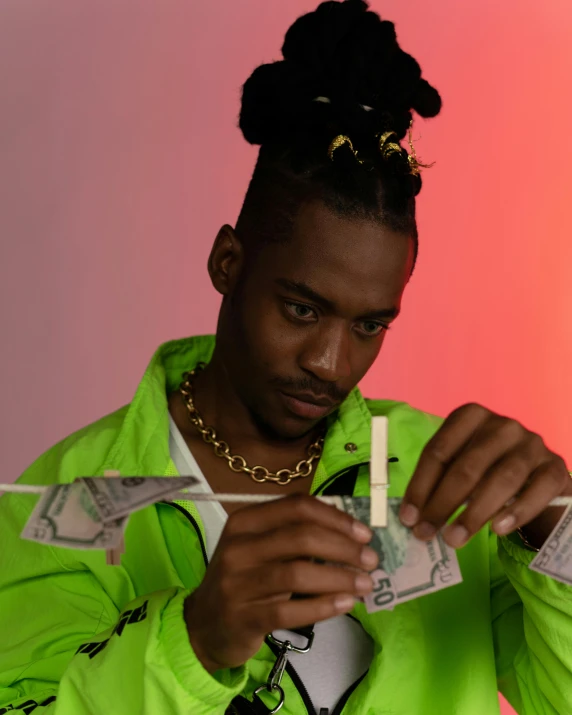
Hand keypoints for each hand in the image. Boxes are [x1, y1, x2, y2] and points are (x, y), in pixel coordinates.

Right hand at [184, 494, 378, 673]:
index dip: (335, 517)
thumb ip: (294, 534)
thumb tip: (351, 532)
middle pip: (301, 537)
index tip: (364, 533)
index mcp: (245, 521)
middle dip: (344, 547)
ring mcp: (238, 583)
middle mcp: (238, 547)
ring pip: (297, 573)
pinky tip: (346, 604)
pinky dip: (323, 606)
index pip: (296, 507)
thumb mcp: (259, 548)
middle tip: (371, 560)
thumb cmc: (244, 580)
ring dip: (339, 577)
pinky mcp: (243, 617)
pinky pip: (290, 611)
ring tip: (366, 584)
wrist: (204, 626)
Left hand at [398, 403, 571, 548]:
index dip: (420, 486)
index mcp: (470, 417)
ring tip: (454, 539)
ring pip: (501, 479)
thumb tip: (411, 518)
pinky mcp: (554, 468)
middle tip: (426, 533)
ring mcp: (532, 444)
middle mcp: (502, 425)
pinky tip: (496, 530)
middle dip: (442, 503)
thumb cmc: (488, 471)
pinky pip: (536, 491)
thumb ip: (439, 484)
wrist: (538, 477)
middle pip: (467, 467)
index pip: (438, 451)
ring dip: (473, 513)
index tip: (408, 518)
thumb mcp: (462, 467)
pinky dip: (515, 511)